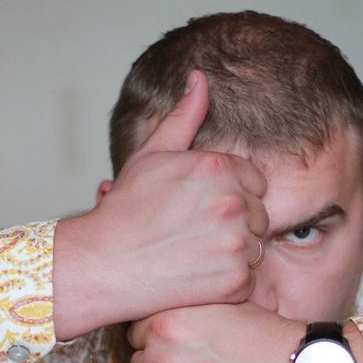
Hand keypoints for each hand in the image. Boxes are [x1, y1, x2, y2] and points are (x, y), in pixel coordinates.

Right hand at [53, 71, 267, 339]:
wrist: (103, 264)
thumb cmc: (125, 211)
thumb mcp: (152, 156)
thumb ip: (183, 118)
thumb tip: (199, 79)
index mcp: (217, 166)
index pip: (255, 182)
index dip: (231, 196)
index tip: (202, 210)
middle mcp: (232, 201)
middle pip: (260, 215)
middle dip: (236, 224)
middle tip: (196, 235)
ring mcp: (235, 243)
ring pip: (256, 248)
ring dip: (233, 254)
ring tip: (195, 254)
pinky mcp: (234, 281)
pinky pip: (249, 280)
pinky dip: (228, 283)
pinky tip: (198, 276)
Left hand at [128, 304, 362, 362]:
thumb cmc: (266, 336)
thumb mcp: (223, 301)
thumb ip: (183, 303)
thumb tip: (157, 300)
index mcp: (165, 323)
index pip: (135, 329)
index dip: (158, 334)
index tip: (179, 339)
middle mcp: (159, 360)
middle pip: (140, 362)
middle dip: (162, 362)